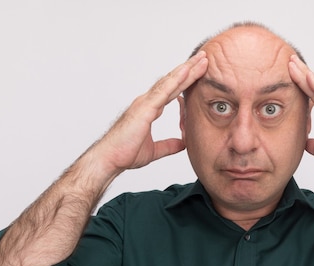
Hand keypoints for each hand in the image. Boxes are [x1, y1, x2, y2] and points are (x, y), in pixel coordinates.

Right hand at [95, 51, 207, 175]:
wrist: (110, 159)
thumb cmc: (125, 153)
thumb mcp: (154, 150)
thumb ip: (169, 145)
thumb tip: (183, 144)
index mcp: (149, 109)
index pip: (172, 91)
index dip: (186, 81)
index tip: (199, 72)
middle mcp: (147, 102)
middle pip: (172, 81)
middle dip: (189, 69)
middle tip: (203, 58)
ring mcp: (145, 103)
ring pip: (169, 82)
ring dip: (186, 69)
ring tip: (200, 59)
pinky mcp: (144, 108)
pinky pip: (163, 91)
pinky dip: (175, 80)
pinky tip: (186, 71)